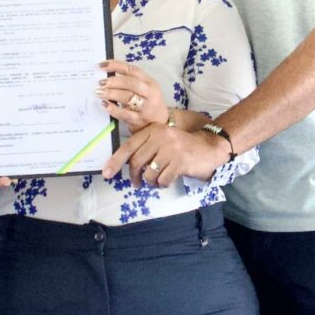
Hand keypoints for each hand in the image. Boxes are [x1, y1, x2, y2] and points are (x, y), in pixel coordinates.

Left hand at [96, 59, 168, 130]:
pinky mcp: (139, 120)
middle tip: (100, 82)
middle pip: (131, 83)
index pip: (132, 70)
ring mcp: (145, 107)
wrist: (160, 124)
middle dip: (114, 81)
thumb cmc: (147, 104)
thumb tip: (106, 77)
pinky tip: (104, 105)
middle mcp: (149, 93)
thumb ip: (129, 83)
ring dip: (111, 93)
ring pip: (127, 97)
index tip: (101, 65)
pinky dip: (113, 109)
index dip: (116, 66)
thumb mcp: (144, 90)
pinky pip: (124, 113)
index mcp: (149, 82)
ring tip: (98, 92)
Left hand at [102, 125, 221, 187]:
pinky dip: (162, 184)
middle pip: (136, 162)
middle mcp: (160, 137)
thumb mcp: (162, 141)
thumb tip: (123, 165)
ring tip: (156, 181)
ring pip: (149, 174)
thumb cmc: (181, 147)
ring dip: (150, 183)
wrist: (208, 147)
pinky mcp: (180, 162)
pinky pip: (162, 180)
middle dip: (134, 177)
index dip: (115, 161)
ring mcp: (171, 149)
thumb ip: (145, 148)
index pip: (128, 146)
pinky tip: (167, 180)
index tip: (107, 173)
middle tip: (136, 185)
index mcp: (153, 130)